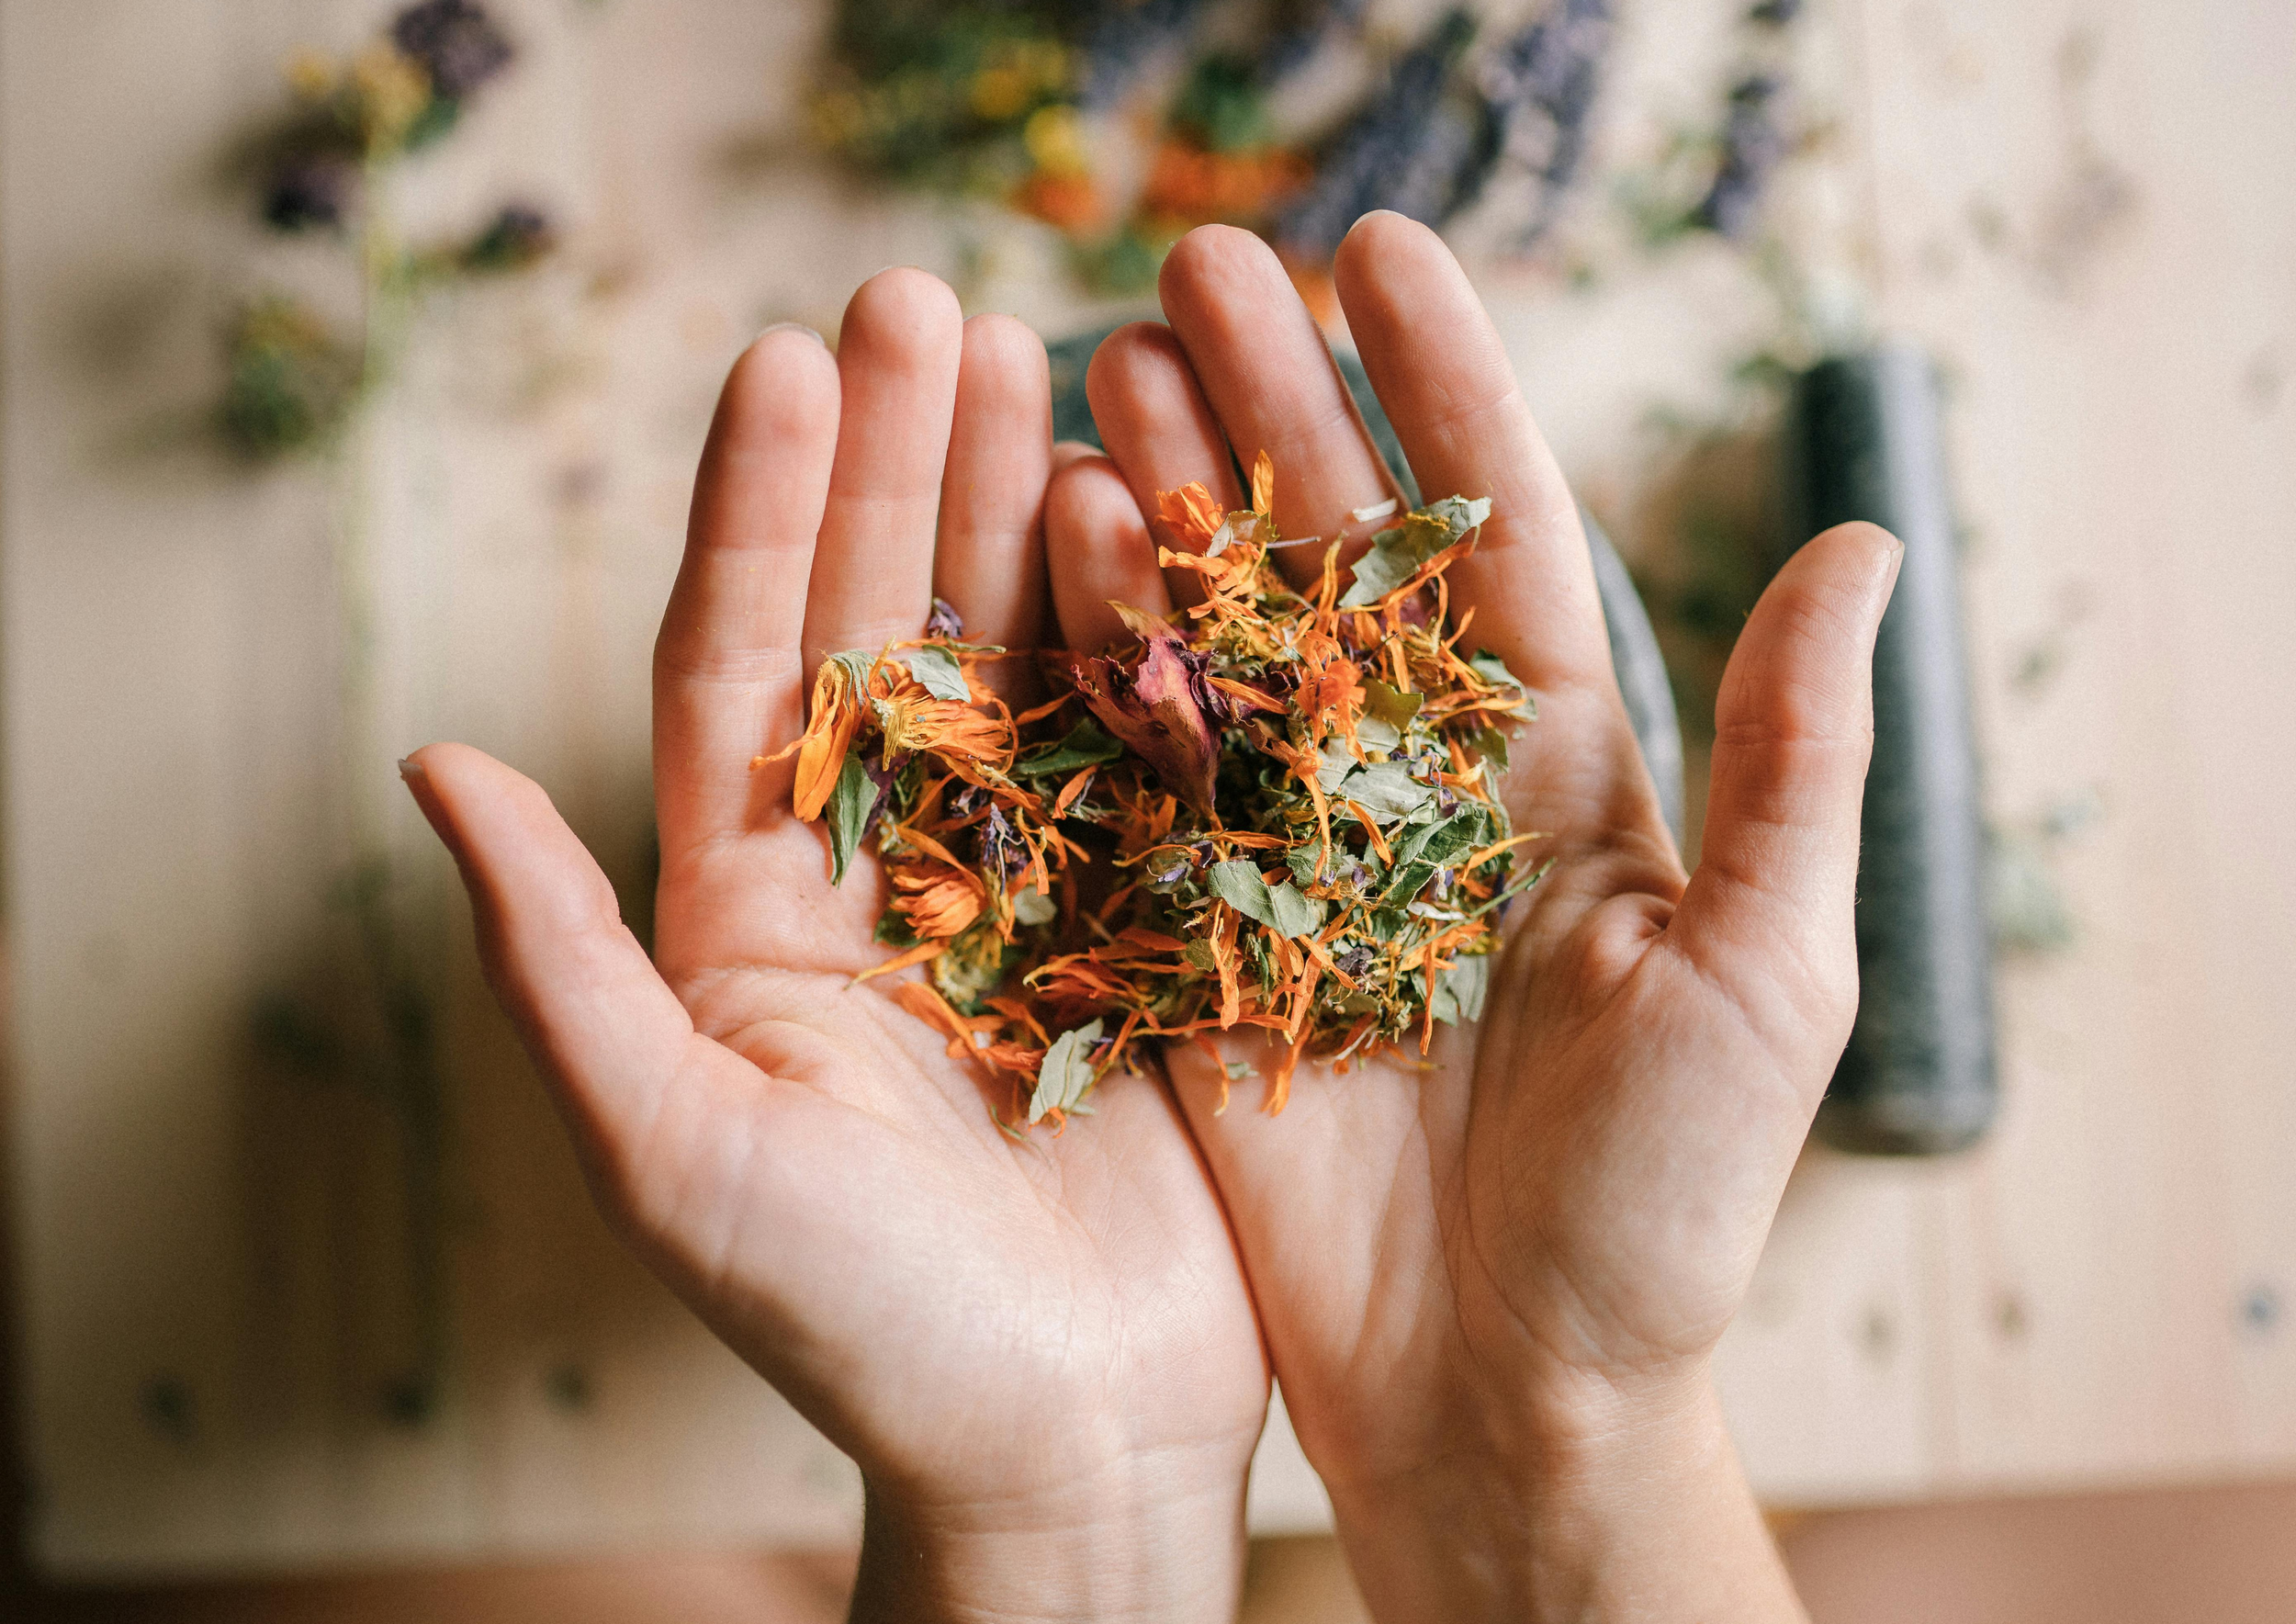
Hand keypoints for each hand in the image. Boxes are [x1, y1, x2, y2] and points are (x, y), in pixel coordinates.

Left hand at [403, 272, 1268, 1622]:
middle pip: (882, 624)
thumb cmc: (855, 1328)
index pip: (741, 667)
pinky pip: (1152, 749)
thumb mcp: (676, 1151)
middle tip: (929, 297)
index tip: (790, 360)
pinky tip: (1161, 519)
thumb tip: (429, 765)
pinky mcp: (1153, 917)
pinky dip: (1154, 634)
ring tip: (1048, 356)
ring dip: (1024, 510)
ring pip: (1020, 659)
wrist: (1068, 1442)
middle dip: (897, 463)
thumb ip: (558, 961)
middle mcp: (886, 867)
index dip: (760, 510)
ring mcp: (1030, 880)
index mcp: (752, 906)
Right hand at [1046, 216, 1898, 1621]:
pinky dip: (1094, 655)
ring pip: (1219, 638)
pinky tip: (1048, 537)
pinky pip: (1137, 774)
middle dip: (1272, 408)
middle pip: (1332, 557)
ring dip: (1169, 498)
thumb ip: (1788, 763)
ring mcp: (1293, 854)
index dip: (1438, 389)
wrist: (1506, 1394)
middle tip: (1190, 268)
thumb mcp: (1758, 976)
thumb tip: (1860, 543)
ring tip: (1106, 362)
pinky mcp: (1193, 935)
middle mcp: (1416, 784)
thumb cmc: (1661, 1208)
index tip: (1372, 252)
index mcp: (1559, 772)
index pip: (1493, 534)